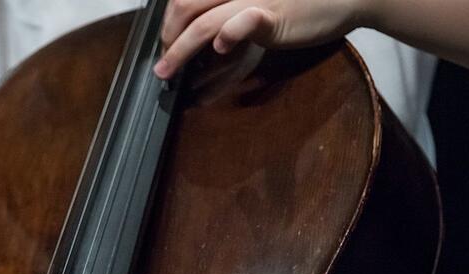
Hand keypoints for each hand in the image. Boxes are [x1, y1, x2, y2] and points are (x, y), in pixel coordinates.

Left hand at [154, 0, 365, 78]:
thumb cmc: (303, 0)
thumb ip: (230, 10)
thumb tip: (204, 35)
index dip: (169, 20)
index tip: (166, 41)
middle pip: (185, 6)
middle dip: (168, 36)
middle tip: (165, 60)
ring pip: (204, 20)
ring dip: (180, 49)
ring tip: (168, 70)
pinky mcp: (273, 14)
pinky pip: (242, 21)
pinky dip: (226, 35)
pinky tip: (219, 48)